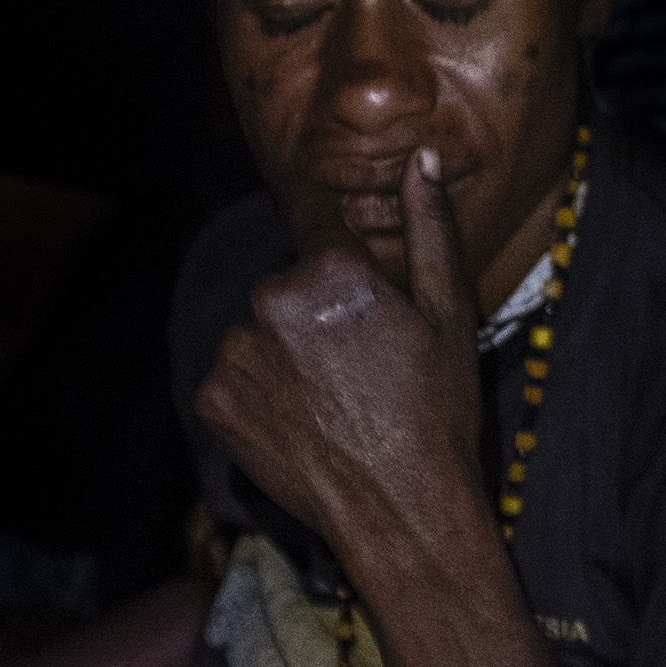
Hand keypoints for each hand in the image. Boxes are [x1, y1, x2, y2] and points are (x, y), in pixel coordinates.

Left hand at [194, 149, 482, 548]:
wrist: (399, 507)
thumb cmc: (436, 409)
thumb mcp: (451, 313)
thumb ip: (431, 227)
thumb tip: (422, 160)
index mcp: (332, 269)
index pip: (322, 226)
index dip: (345, 261)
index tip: (359, 297)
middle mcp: (272, 300)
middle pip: (291, 282)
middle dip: (320, 309)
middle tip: (365, 361)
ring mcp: (236, 351)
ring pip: (262, 328)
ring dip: (288, 348)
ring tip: (336, 396)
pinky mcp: (214, 397)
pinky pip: (237, 373)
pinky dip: (263, 388)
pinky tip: (306, 417)